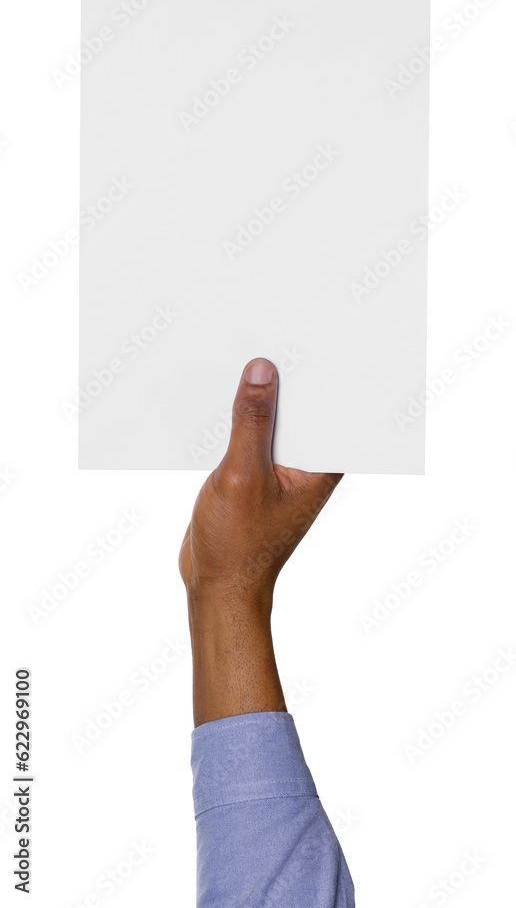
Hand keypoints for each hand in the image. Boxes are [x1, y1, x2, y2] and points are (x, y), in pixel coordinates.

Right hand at [179, 357, 341, 604]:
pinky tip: (214, 392)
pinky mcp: (253, 472)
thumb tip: (262, 370)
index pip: (329, 405)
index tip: (308, 333)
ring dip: (254, 395)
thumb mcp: (242, 476)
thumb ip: (252, 422)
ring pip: (270, 417)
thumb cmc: (240, 545)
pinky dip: (234, 416)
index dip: (320, 369)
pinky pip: (247, 433)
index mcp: (322, 464)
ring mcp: (280, 467)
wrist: (217, 588)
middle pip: (299, 405)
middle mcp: (308, 462)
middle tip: (266, 331)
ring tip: (236, 351)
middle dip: (282, 375)